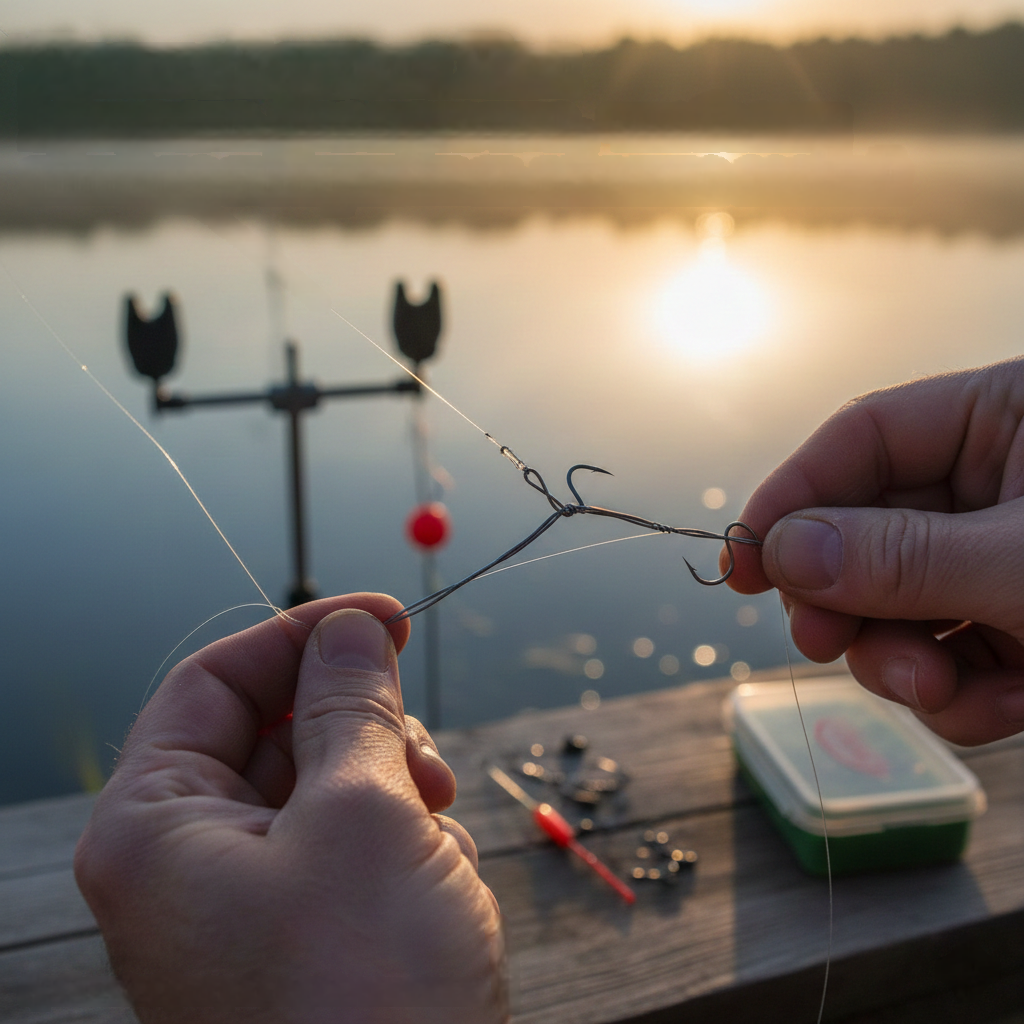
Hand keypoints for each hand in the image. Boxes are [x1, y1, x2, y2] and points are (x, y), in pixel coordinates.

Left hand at [75, 594, 505, 1023]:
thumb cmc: (366, 991)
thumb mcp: (365, 814)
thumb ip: (353, 705)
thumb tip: (352, 627)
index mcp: (155, 829)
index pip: (215, 680)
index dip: (303, 633)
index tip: (385, 617)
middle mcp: (187, 866)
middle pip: (274, 731)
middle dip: (362, 727)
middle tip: (421, 757)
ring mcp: (248, 907)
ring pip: (325, 786)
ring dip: (393, 788)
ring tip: (435, 831)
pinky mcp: (306, 938)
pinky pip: (350, 845)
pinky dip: (401, 841)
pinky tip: (437, 880)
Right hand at [726, 358, 1023, 745]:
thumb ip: (903, 557)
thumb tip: (781, 552)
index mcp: (1007, 420)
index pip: (865, 439)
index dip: (793, 497)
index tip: (741, 560)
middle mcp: (1000, 486)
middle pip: (867, 533)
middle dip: (846, 602)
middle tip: (819, 644)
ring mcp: (1007, 561)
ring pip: (902, 608)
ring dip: (903, 664)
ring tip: (940, 694)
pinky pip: (953, 657)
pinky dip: (964, 696)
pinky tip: (1008, 707)